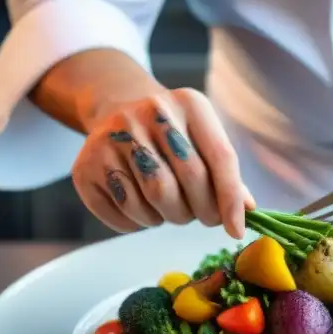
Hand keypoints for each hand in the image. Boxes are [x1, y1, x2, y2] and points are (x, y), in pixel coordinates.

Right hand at [71, 87, 251, 237]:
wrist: (117, 109)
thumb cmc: (172, 134)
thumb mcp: (202, 138)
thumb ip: (225, 173)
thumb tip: (246, 213)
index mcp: (189, 103)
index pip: (220, 157)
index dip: (230, 199)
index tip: (235, 230)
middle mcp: (149, 113)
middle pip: (186, 180)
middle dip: (201, 212)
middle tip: (201, 217)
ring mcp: (112, 137)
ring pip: (153, 200)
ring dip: (168, 218)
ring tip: (169, 207)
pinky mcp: (85, 166)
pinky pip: (122, 214)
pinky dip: (137, 224)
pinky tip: (141, 208)